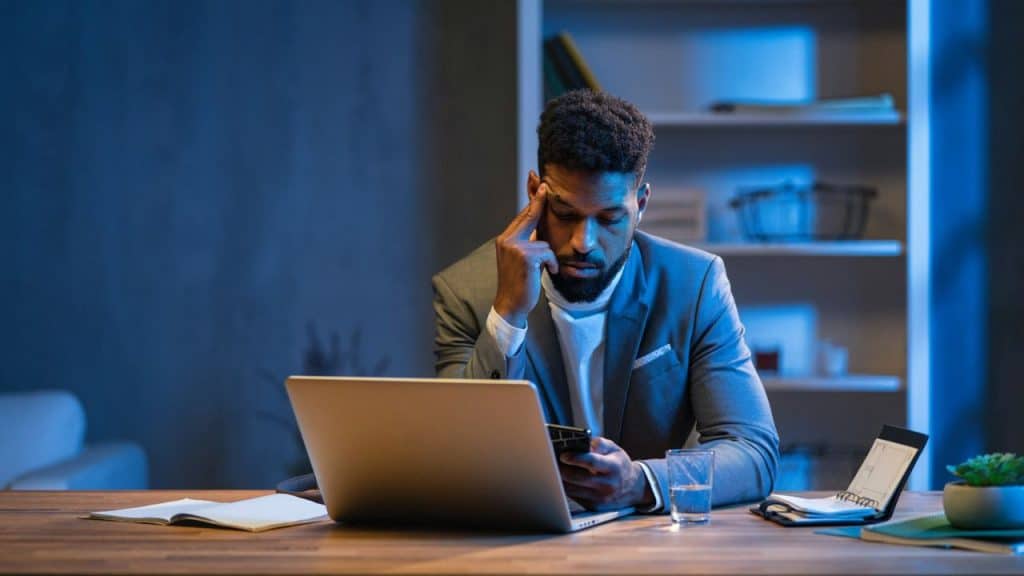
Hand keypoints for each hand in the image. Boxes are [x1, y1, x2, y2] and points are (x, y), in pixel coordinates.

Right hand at [493, 186, 558, 326]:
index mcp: (505, 239)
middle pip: (529, 216)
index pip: (522, 216)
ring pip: (544, 241)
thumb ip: (527, 241)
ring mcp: (515, 247)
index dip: (532, 200)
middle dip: (539, 202)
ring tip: (544, 269)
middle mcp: (507, 240)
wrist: (511, 304)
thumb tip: (539, 229)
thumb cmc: (519, 283)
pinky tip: (547, 272)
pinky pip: (548, 253)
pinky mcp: (526, 256)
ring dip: (549, 257)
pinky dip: (552, 264)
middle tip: (546, 185)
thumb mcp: (521, 258)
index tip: (539, 183)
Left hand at [558, 437, 653, 510]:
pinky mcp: (593, 507)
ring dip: (560, 479)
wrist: (632, 487)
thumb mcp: (614, 449)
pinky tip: (560, 478)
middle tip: (551, 460)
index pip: (592, 462)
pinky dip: (565, 487)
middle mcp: (607, 485)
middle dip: (561, 469)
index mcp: (614, 467)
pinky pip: (573, 496)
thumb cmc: (619, 464)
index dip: (576, 458)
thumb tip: (582, 442)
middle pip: (578, 478)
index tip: (563, 454)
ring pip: (572, 489)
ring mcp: (600, 499)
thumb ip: (599, 443)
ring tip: (552, 468)